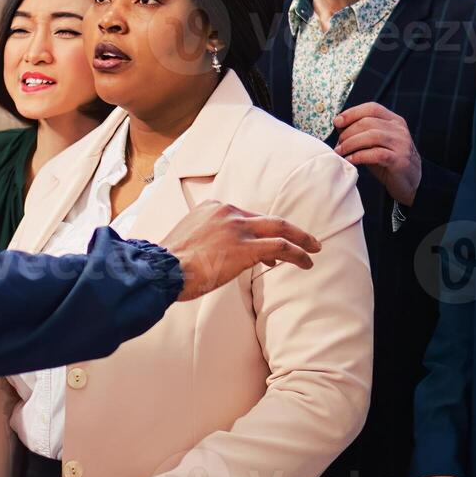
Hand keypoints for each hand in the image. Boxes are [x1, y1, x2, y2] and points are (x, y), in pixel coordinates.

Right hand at [162, 201, 320, 300]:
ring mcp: (237, 228)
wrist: (162, 269)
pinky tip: (307, 262)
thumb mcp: (188, 238)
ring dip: (300, 240)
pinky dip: (298, 253)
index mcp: (213, 208)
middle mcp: (228, 212)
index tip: (270, 250)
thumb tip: (215, 253)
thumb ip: (206, 237)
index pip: (247, 217)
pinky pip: (280, 247)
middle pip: (267, 219)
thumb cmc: (170, 263)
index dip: (263, 232)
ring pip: (279, 229)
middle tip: (309, 239)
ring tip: (313, 250)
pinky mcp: (245, 248)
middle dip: (291, 229)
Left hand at [334, 103, 422, 205]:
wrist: (411, 181)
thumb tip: (339, 124)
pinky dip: (359, 156)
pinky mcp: (400, 160)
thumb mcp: (375, 143)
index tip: (337, 121)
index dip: (352, 112)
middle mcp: (399, 129)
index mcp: (394, 120)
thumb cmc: (389, 161)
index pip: (372, 108)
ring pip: (371, 136)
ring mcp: (401, 144)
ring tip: (340, 151)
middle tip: (338, 144)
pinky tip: (350, 160)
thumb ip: (361, 132)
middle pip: (368, 122)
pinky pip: (376, 154)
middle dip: (348, 132)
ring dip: (351, 143)